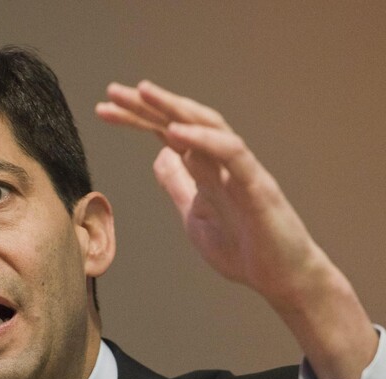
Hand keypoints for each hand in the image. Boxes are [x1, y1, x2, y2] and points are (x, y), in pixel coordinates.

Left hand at [96, 81, 376, 378]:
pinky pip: (232, 154)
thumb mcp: (194, 215)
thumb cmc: (243, 248)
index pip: (167, 132)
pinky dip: (204, 140)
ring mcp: (241, 171)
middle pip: (182, 121)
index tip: (103, 109)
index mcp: (205, 168)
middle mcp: (223, 161)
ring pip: (209, 126)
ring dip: (174, 107)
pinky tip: (174, 132)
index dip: (137, 118)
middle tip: (112, 91)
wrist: (282, 280)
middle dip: (147, 105)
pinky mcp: (258, 187)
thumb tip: (160, 155)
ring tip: (142, 93)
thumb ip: (178, 184)